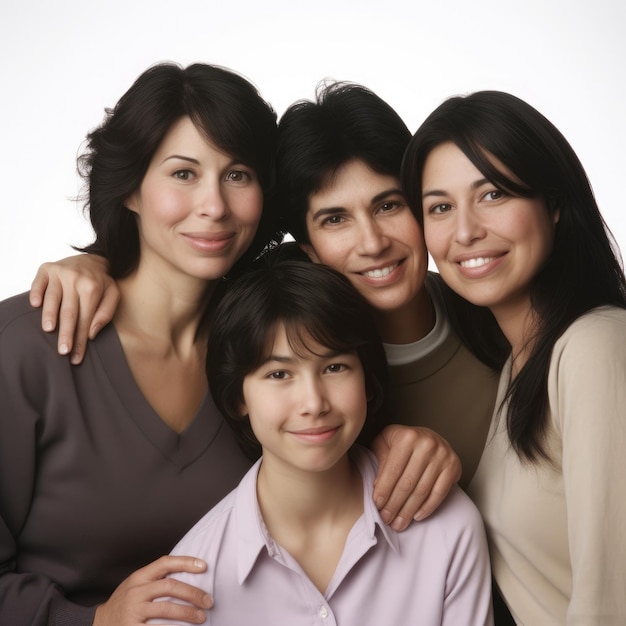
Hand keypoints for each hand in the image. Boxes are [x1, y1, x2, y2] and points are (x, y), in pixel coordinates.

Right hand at [29, 254, 118, 363]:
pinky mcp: (47, 268)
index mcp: (93, 288)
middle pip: (69, 311)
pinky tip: (35, 305)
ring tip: (49, 330)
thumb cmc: (102, 283)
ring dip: (49, 315)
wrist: (93, 258)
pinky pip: (38, 282)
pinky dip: (36, 293)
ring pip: (52, 298)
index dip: (80, 340)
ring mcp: (60, 272)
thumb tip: (91, 333)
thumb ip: (106, 313)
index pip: (85, 319)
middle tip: (63, 351)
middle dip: (66, 333)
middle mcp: (76, 279)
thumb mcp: (113, 295)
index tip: (76, 357)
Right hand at [93, 556, 211, 624]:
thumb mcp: (136, 584)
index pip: (165, 562)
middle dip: (193, 593)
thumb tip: (190, 575)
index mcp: (140, 577)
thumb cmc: (125, 602)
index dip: (186, 562)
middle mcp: (136, 591)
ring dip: (187, 613)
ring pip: (166, 609)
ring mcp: (134, 611)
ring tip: (201, 617)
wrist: (99, 623)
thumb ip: (157, 579)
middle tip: (208, 601)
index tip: (204, 566)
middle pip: (170, 587)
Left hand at [371, 425, 461, 529]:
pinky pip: (439, 493)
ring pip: (422, 491)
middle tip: (386, 519)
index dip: (384, 490)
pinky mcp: (454, 467)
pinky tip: (416, 516)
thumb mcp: (385, 442)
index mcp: (407, 437)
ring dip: (408, 511)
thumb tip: (377, 487)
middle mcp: (427, 445)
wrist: (428, 436)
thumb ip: (380, 460)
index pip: (393, 470)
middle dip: (394, 505)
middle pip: (408, 483)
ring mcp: (443, 456)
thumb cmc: (402, 441)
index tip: (377, 506)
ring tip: (399, 523)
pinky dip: (427, 507)